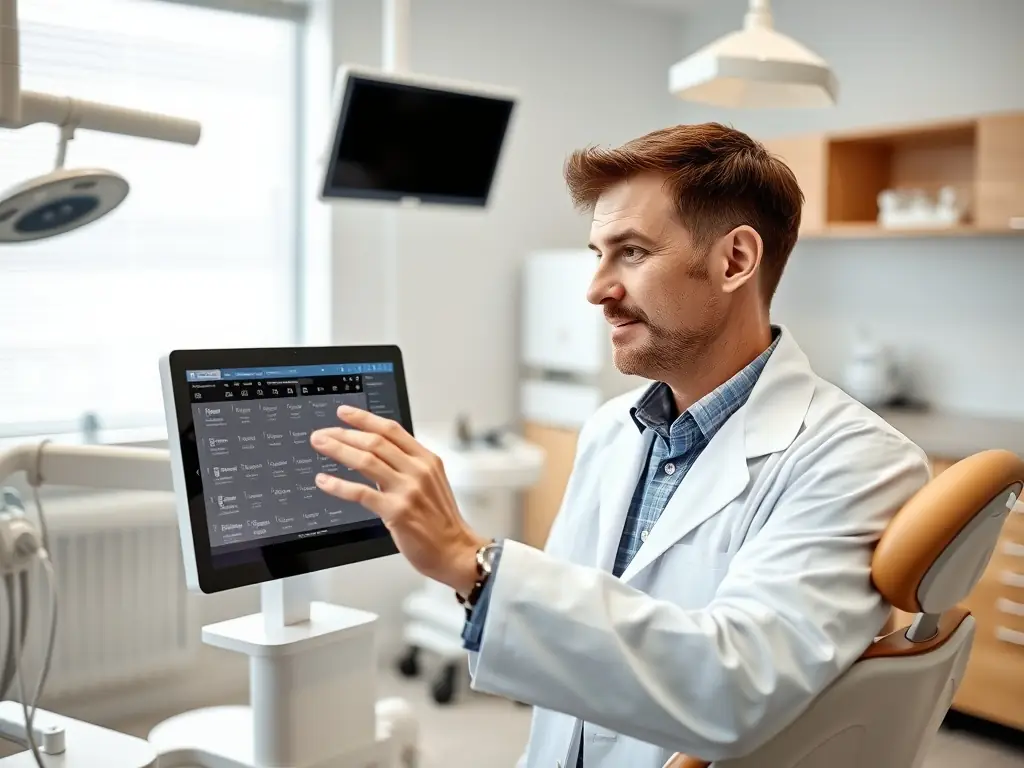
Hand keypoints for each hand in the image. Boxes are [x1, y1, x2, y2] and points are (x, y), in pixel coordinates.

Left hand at [310, 406, 488, 594]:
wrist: (455, 550)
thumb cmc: (442, 521)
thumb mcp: (432, 483)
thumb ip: (407, 468)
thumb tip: (376, 458)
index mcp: (427, 460)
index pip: (391, 430)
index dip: (365, 418)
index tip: (345, 412)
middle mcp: (418, 471)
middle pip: (375, 442)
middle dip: (344, 433)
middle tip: (323, 432)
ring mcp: (408, 490)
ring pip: (366, 461)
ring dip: (338, 450)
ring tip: (321, 445)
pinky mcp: (396, 511)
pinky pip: (361, 493)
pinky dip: (338, 485)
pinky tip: (324, 481)